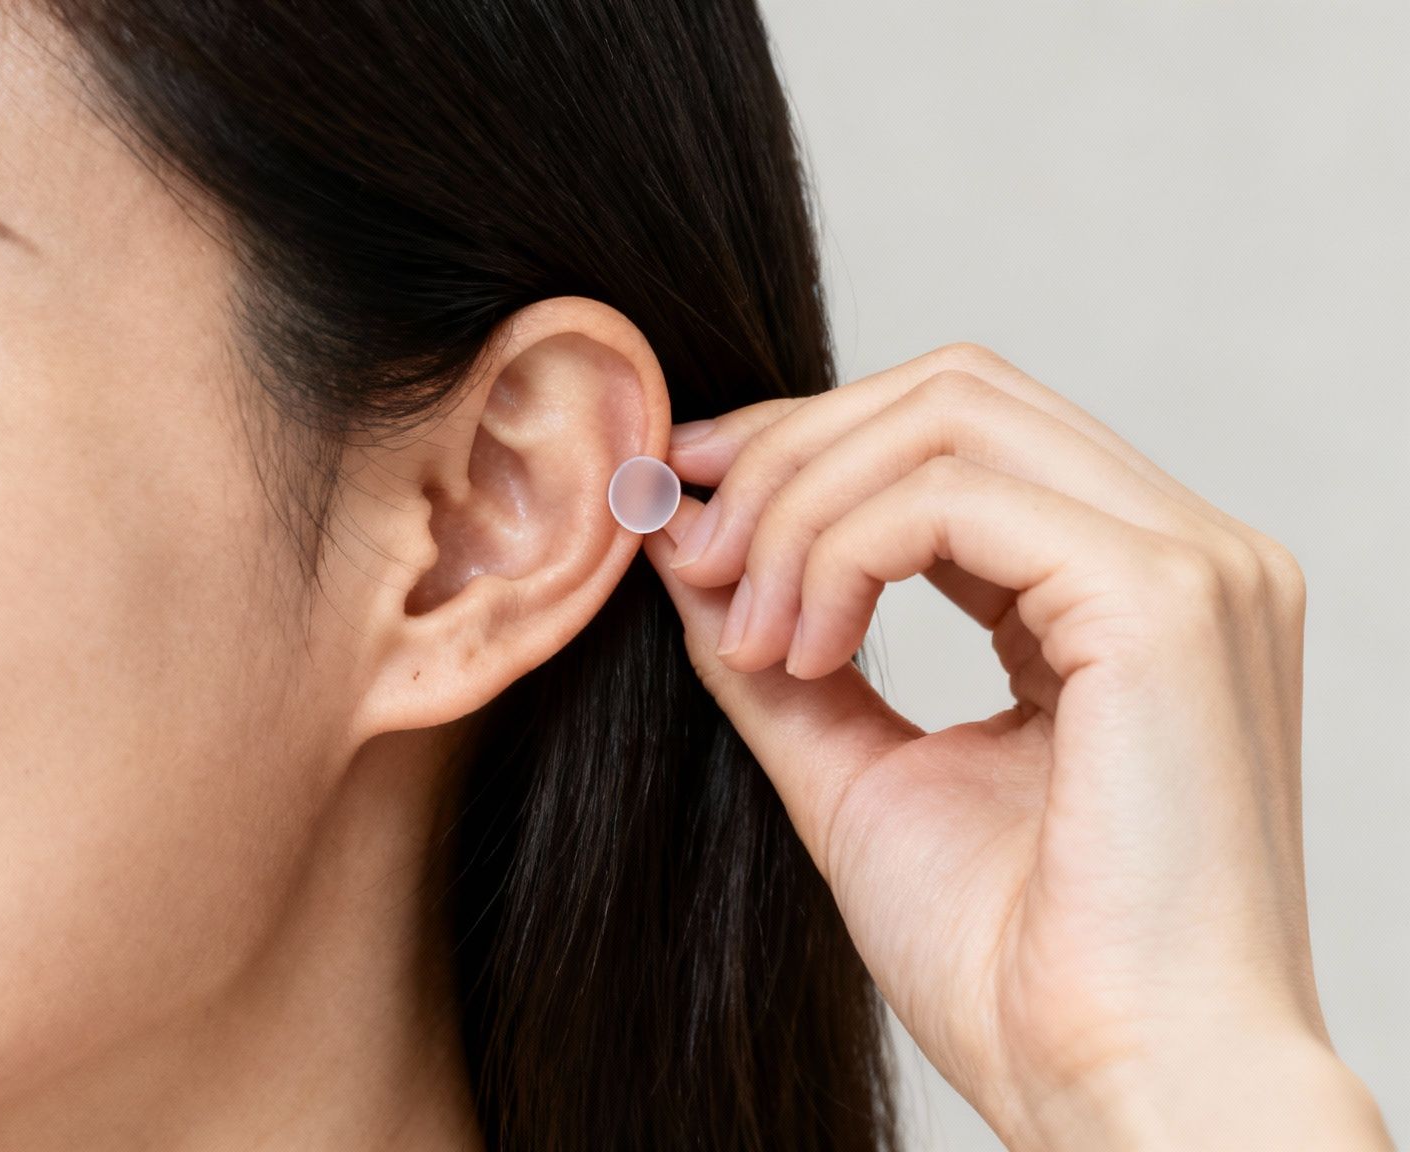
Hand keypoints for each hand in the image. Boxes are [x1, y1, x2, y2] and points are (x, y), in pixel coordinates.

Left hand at [639, 343, 1392, 1149]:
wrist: (1113, 1091)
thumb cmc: (1018, 969)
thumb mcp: (859, 773)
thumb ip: (783, 648)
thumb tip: (683, 537)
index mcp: (1131, 592)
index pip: (958, 432)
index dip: (805, 442)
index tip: (684, 498)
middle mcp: (1181, 555)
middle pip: (952, 392)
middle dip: (789, 453)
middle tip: (691, 547)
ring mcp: (1190, 567)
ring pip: (947, 418)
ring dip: (799, 506)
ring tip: (750, 633)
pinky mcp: (1166, 601)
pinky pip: (952, 496)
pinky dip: (839, 551)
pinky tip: (801, 652)